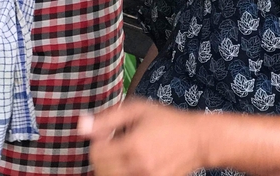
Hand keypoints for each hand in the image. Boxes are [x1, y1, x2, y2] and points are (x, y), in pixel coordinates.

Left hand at [78, 98, 208, 175]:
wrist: (198, 140)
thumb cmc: (167, 120)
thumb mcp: (136, 109)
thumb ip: (107, 119)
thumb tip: (81, 125)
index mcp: (132, 146)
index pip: (96, 154)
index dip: (95, 143)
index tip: (104, 135)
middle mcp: (139, 166)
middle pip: (101, 170)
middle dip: (101, 157)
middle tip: (111, 145)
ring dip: (110, 167)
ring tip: (122, 154)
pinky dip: (124, 173)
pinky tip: (132, 162)